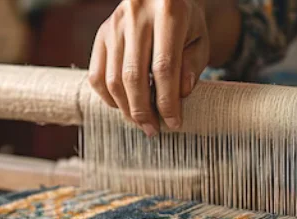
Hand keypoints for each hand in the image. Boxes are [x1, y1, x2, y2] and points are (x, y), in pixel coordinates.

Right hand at [88, 0, 210, 135]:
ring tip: (141, 122)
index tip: (173, 123)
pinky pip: (97, 75)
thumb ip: (192, 65)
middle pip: (134, 76)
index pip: (164, 67)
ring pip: (113, 78)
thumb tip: (180, 95)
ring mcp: (114, 24)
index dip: (167, 101)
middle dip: (143, 110)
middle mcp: (136, 14)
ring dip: (126, 108)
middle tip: (153, 130)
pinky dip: (108, 98)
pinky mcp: (101, 34)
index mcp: (168, 11)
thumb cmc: (186, 24)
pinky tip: (124, 107)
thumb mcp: (199, 39)